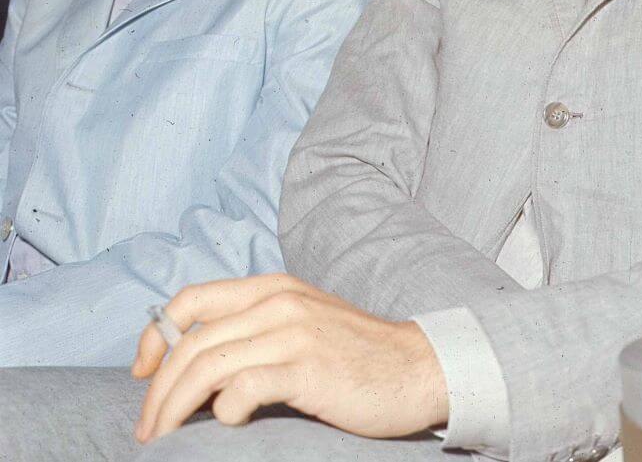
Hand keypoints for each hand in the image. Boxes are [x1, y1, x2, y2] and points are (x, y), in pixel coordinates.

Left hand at [131, 273, 448, 442]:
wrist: (416, 367)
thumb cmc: (356, 355)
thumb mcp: (302, 322)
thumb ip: (257, 327)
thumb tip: (197, 362)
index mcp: (273, 287)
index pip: (192, 298)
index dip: (155, 335)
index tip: (141, 372)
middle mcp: (279, 302)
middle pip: (191, 343)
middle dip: (157, 390)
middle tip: (148, 427)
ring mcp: (294, 333)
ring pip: (207, 365)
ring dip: (174, 407)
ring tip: (165, 437)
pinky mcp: (308, 368)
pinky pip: (243, 387)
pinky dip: (223, 409)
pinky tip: (228, 422)